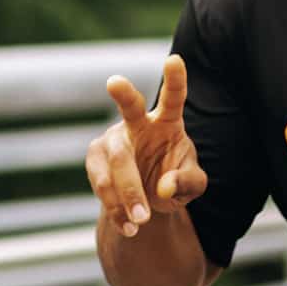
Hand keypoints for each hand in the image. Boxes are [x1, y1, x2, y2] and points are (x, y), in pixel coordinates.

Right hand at [85, 54, 207, 236]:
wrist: (146, 201)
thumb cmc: (173, 180)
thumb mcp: (192, 185)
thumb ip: (188, 183)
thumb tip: (164, 187)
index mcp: (168, 121)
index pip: (174, 97)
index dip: (175, 79)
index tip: (174, 59)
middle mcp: (137, 124)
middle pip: (131, 109)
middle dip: (123, 95)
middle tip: (114, 81)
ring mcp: (112, 139)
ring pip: (117, 160)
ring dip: (128, 193)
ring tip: (142, 221)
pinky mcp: (94, 159)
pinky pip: (102, 184)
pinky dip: (116, 208)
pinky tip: (129, 226)